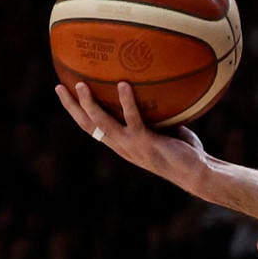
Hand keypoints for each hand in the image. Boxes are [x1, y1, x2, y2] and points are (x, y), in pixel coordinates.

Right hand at [58, 81, 207, 183]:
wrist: (197, 174)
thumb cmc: (184, 152)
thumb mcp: (164, 131)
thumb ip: (154, 115)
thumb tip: (156, 89)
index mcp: (122, 145)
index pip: (92, 129)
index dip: (76, 113)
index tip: (65, 95)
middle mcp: (121, 146)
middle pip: (87, 126)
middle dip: (71, 107)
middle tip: (60, 87)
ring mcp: (132, 145)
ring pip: (101, 123)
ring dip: (89, 104)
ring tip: (81, 83)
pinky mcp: (146, 142)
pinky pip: (133, 118)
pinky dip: (127, 102)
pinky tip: (123, 84)